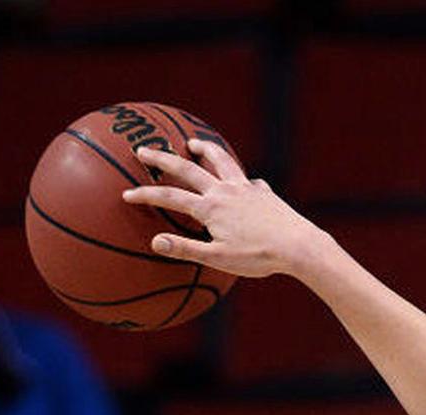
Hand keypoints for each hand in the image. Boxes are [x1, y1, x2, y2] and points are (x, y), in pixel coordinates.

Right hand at [123, 140, 318, 277]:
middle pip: (188, 168)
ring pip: (220, 161)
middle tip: (143, 150)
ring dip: (204, 150)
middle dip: (163, 159)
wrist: (298, 246)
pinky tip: (243, 182)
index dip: (146, 194)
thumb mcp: (219, 259)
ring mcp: (245, 187)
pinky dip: (239, 177)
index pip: (170, 196)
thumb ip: (186, 249)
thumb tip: (155, 242)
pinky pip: (247, 179)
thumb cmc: (258, 257)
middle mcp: (225, 190)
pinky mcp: (263, 191)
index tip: (127, 195)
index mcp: (210, 207)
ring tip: (192, 143)